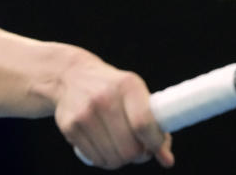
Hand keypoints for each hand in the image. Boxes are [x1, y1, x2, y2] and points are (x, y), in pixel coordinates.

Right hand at [54, 51, 174, 168]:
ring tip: (118, 147)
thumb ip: (154, 126)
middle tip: (136, 150)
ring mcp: (84, 112)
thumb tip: (166, 160)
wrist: (71, 76)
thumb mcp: (135, 95)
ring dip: (120, 160)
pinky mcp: (69, 125)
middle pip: (129, 148)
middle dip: (137, 156)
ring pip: (113, 158)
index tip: (155, 148)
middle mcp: (103, 97)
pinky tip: (102, 146)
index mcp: (127, 86)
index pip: (143, 124)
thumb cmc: (112, 90)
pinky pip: (94, 158)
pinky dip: (103, 159)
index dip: (154, 144)